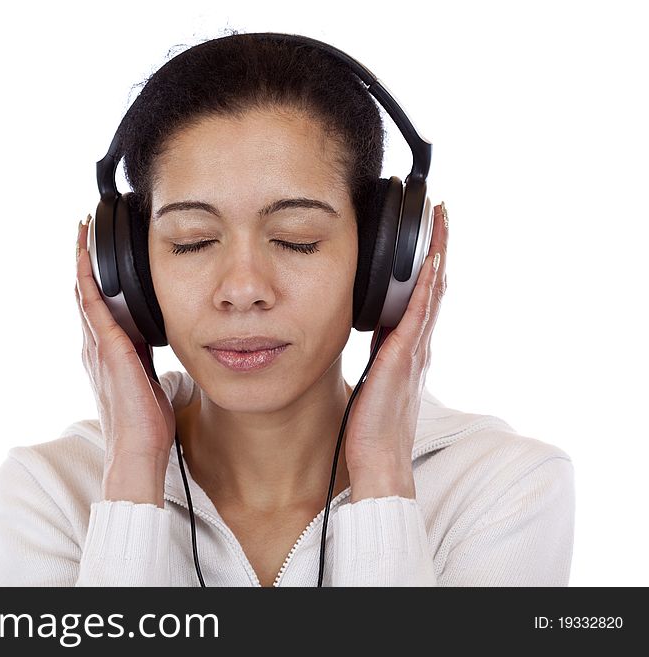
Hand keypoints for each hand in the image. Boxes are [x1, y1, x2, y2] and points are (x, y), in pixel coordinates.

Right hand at [74, 215, 175, 502]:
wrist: (137, 449)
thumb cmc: (146, 424)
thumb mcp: (150, 381)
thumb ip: (149, 359)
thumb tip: (164, 347)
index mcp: (106, 354)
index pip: (96, 307)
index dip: (93, 278)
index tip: (94, 252)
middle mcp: (94, 346)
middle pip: (83, 293)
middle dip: (83, 261)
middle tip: (83, 229)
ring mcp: (96, 346)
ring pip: (83, 293)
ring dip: (82, 261)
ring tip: (82, 231)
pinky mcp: (106, 347)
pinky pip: (92, 303)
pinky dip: (87, 277)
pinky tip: (87, 255)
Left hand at [345, 203, 448, 501]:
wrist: (378, 459)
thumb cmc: (373, 426)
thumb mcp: (375, 379)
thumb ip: (380, 353)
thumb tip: (372, 332)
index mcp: (408, 348)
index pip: (421, 296)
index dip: (427, 263)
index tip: (429, 232)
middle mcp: (417, 345)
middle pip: (433, 286)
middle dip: (438, 247)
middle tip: (441, 212)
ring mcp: (414, 351)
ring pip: (430, 294)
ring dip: (436, 256)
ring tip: (440, 222)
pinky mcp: (403, 359)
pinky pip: (417, 316)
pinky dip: (426, 288)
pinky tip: (429, 263)